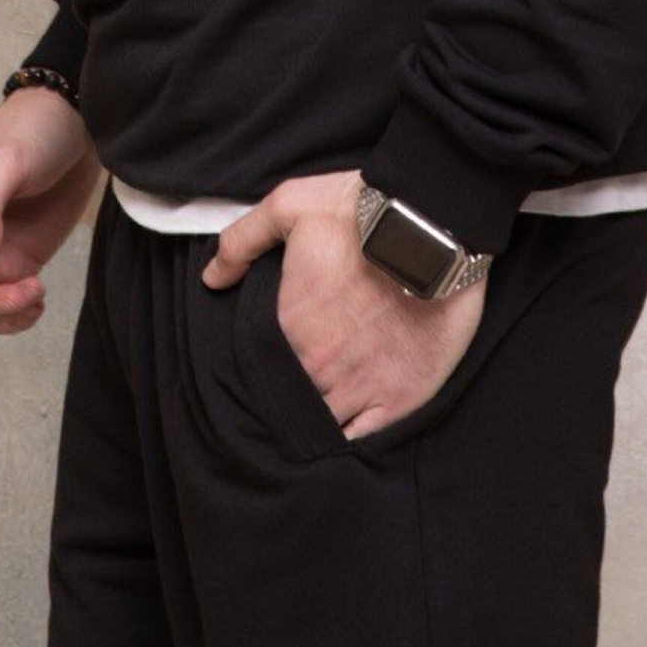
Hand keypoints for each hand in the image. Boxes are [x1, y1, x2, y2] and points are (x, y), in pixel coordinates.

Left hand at [201, 168, 486, 439]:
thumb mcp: (290, 206)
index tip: (268, 365)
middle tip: (295, 386)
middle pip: (290, 396)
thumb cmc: (362, 213)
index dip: (262, 368)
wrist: (434, 223)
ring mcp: (360, 386)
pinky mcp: (401, 397)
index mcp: (287, 325)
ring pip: (324, 423)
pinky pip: (365, 438)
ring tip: (317, 415)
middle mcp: (318, 364)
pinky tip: (347, 431)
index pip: (259, 366)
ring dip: (317, 421)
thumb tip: (213, 278)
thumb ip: (242, 241)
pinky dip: (352, 440)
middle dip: (286, 395)